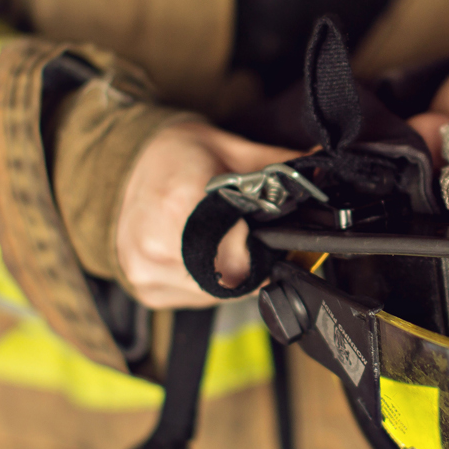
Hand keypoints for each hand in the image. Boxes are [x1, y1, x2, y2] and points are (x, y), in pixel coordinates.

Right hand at [115, 122, 295, 308]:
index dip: (264, 244)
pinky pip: (194, 299)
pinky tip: (199, 252)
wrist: (122, 166)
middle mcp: (155, 244)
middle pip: (231, 278)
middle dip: (249, 259)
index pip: (242, 253)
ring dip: (229, 273)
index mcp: (178, 204)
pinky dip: (207, 281)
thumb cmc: (175, 156)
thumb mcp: (230, 149)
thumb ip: (279, 168)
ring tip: (218, 238)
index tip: (267, 230)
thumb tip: (325, 175)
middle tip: (244, 232)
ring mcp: (145, 271)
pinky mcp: (145, 290)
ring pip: (215, 293)